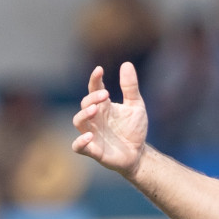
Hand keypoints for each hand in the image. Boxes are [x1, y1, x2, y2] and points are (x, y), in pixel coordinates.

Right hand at [72, 63, 148, 178]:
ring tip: (95, 109)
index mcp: (103, 106)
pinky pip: (78, 146)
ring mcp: (92, 134)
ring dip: (84, 114)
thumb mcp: (136, 106)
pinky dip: (81, 142)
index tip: (100, 69)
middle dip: (93, 98)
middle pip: (85, 104)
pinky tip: (90, 136)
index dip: (95, 79)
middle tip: (105, 95)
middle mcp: (94, 119)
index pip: (94, 89)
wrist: (139, 154)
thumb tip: (127, 63)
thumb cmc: (134, 129)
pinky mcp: (93, 150)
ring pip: (79, 122)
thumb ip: (130, 87)